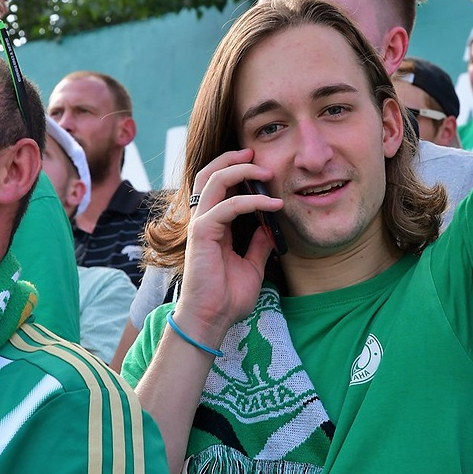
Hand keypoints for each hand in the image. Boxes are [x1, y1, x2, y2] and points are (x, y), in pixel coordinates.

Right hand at [173, 149, 282, 346]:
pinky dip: (252, 201)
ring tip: (266, 171)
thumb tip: (270, 228)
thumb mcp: (252, 266)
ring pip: (214, 180)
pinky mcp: (202, 233)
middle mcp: (203, 219)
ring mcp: (200, 224)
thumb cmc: (227, 297)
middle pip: (209, 173)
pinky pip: (227, 206)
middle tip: (256, 153)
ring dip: (241, 170)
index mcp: (213, 225)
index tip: (262, 167)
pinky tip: (272, 205)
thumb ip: (258, 244)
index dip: (236, 170)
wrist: (212, 320)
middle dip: (233, 159)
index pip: (218, 186)